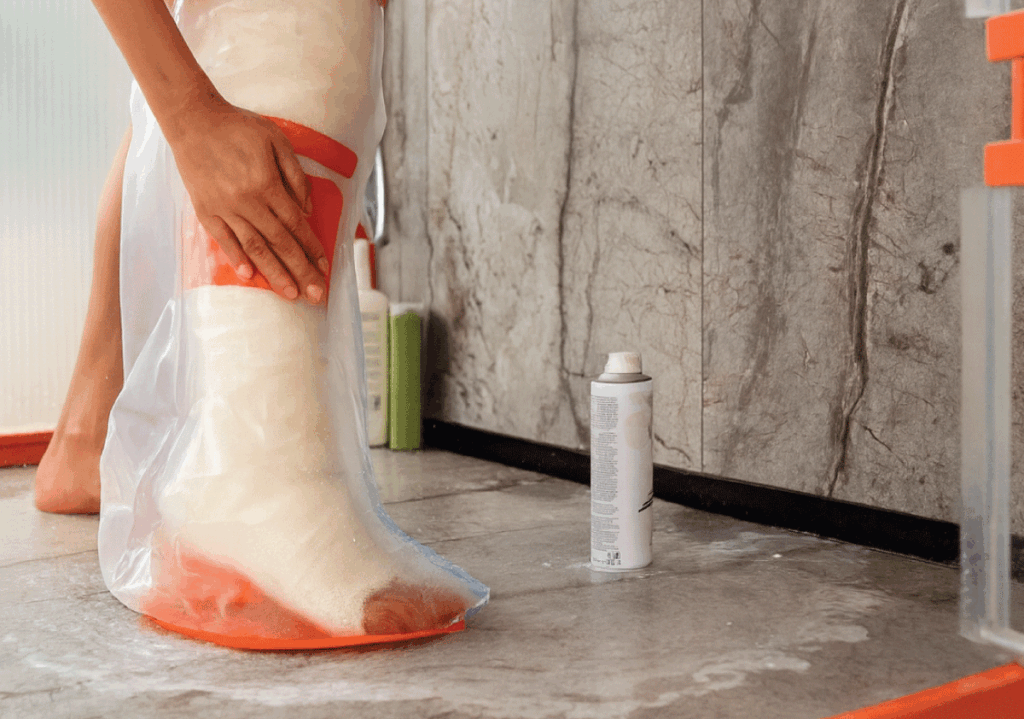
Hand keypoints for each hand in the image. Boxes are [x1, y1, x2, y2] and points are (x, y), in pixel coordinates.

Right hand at [166, 98, 328, 302]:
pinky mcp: (205, 210)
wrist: (192, 119)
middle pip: (279, 243)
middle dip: (299, 271)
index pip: (296, 224)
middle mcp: (246, 201)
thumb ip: (296, 176)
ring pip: (254, 247)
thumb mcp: (277, 141)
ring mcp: (224, 208)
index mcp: (267, 184)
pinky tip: (250, 276)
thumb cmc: (239, 128)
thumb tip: (306, 210)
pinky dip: (236, 258)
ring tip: (289, 294)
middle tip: (315, 295)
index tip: (324, 267)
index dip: (311, 248)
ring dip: (274, 273)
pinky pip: (223, 240)